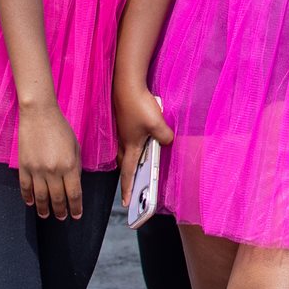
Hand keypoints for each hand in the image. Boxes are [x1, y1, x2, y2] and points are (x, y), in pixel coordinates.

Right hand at [17, 104, 84, 219]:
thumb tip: (75, 184)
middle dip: (61, 211)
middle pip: (57, 198)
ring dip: (44, 209)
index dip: (76, 207)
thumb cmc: (60, 128)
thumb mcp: (75, 146)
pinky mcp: (24, 167)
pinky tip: (31, 203)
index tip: (77, 215)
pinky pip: (25, 188)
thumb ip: (76, 166)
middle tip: (62, 218)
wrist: (39, 115)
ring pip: (41, 197)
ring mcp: (36, 170)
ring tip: (46, 216)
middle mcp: (53, 171)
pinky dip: (28, 198)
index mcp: (69, 165)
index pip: (74, 193)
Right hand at [113, 81, 172, 206]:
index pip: (128, 174)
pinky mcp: (123, 120)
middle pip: (124, 163)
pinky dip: (132, 143)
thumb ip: (165, 137)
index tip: (126, 203)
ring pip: (124, 150)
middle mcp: (123, 141)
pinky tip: (140, 136)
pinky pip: (127, 138)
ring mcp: (121, 130)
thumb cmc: (139, 106)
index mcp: (130, 147)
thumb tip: (167, 141)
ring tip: (139, 161)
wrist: (126, 85)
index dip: (127, 189)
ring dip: (130, 158)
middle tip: (132, 183)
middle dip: (128, 174)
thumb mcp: (158, 124)